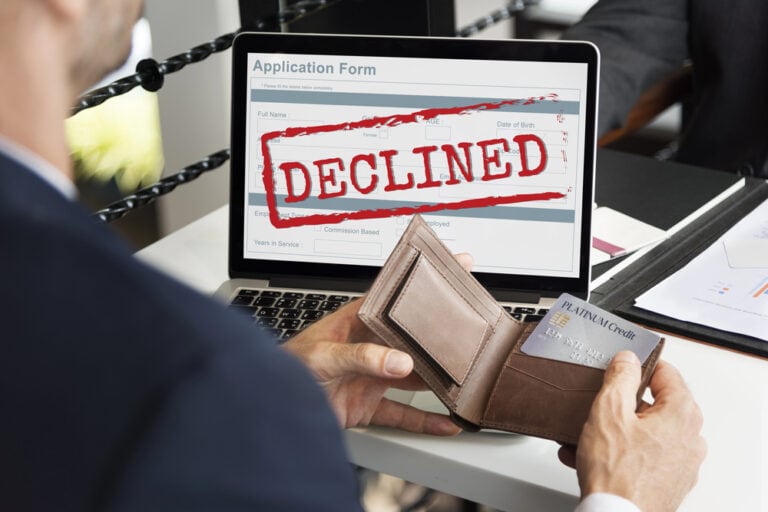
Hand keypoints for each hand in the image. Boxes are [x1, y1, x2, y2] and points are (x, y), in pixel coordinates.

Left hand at [282, 254, 471, 435]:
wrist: (268, 407)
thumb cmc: (284, 370)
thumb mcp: (322, 356)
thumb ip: (361, 357)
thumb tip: (398, 362)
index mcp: (357, 321)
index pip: (397, 296)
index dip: (425, 282)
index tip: (455, 264)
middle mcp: (369, 347)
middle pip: (412, 337)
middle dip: (440, 334)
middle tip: (471, 329)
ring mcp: (371, 376)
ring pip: (415, 376)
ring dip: (438, 378)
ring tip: (464, 377)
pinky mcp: (368, 406)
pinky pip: (404, 413)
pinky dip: (425, 420)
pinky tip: (445, 421)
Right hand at [561, 351, 705, 511]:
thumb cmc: (617, 474)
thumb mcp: (609, 410)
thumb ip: (620, 377)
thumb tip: (627, 360)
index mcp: (682, 414)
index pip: (666, 373)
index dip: (638, 366)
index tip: (620, 368)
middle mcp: (690, 438)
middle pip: (654, 404)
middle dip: (620, 404)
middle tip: (599, 405)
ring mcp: (681, 464)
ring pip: (644, 433)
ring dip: (614, 430)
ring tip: (586, 434)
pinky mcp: (667, 483)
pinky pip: (641, 456)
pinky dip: (618, 452)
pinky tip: (590, 455)